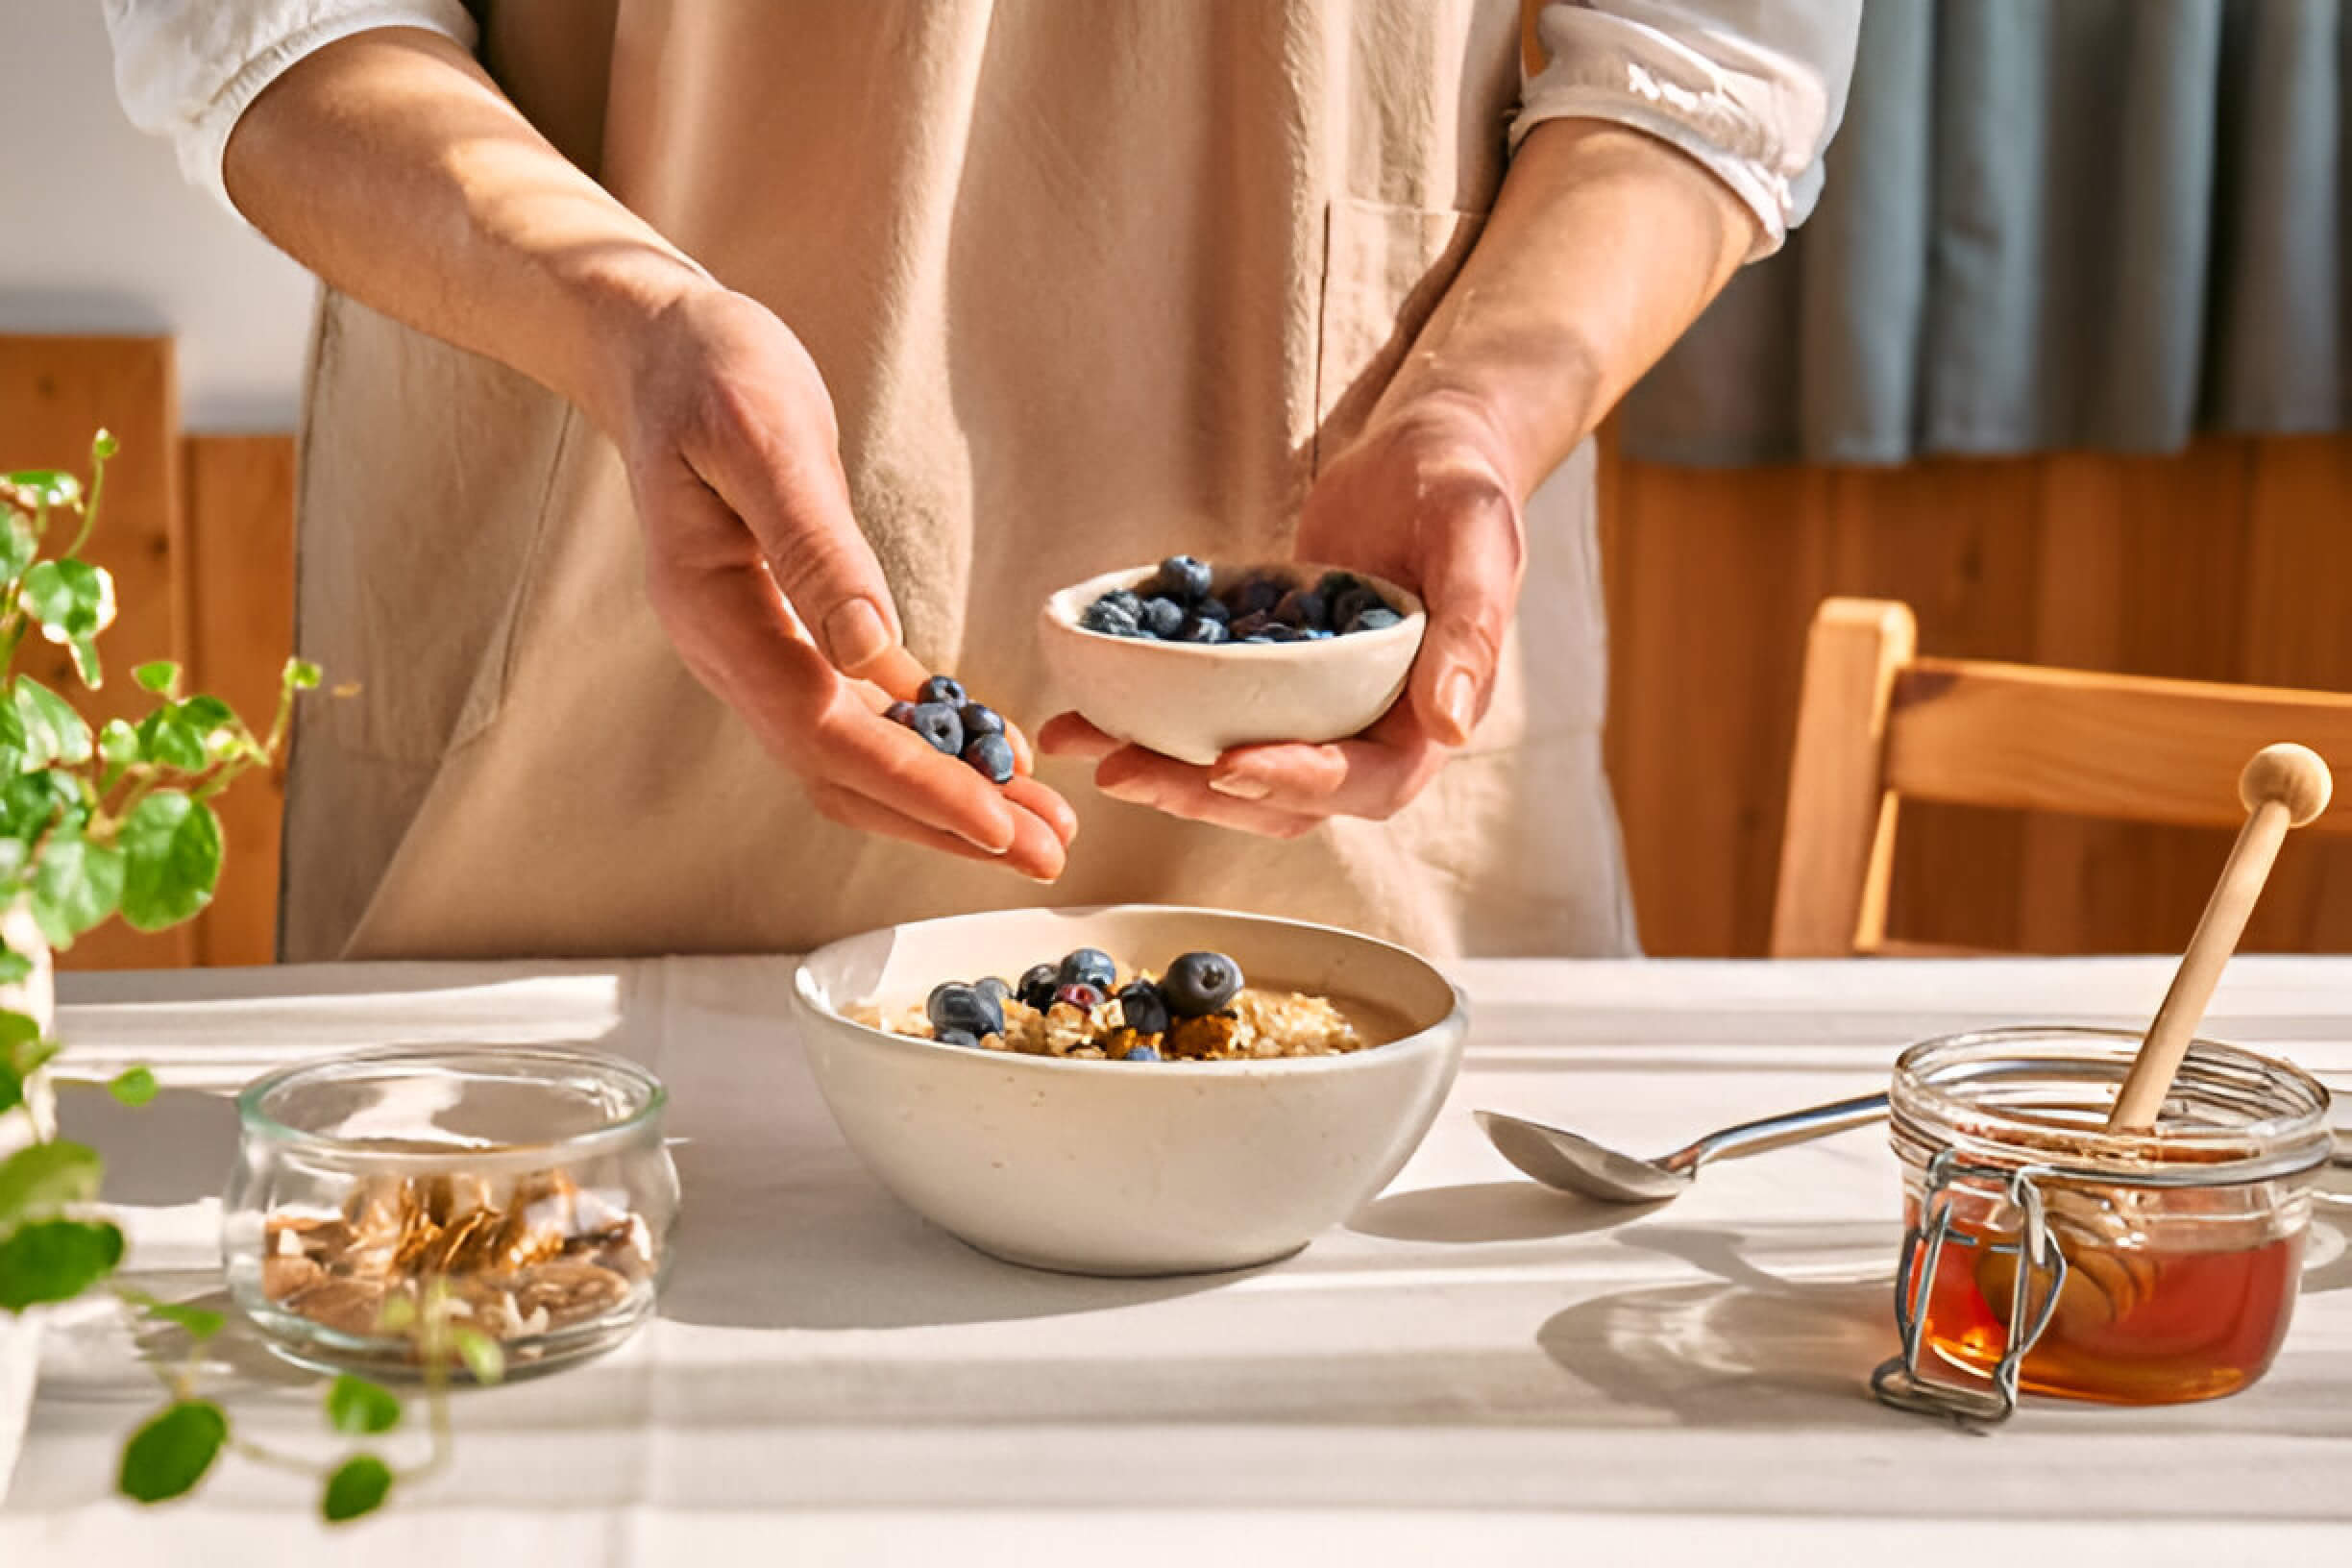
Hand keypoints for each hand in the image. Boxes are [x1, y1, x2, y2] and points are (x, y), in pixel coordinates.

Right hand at [606, 285, 1076, 875]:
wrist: (662, 348)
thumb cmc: (710, 371)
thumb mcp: (762, 434)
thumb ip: (812, 545)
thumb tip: (867, 650)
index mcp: (714, 614)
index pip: (821, 731)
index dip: (912, 785)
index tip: (995, 822)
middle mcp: (731, 653)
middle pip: (842, 772)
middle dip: (945, 820)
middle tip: (1048, 853)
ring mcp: (761, 650)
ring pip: (856, 758)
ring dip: (945, 798)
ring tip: (1039, 826)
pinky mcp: (795, 632)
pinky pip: (865, 713)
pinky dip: (931, 743)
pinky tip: (996, 758)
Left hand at [1039, 397, 1523, 833]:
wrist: (1421, 448)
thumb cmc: (1461, 486)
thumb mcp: (1476, 542)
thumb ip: (1470, 631)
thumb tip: (1450, 725)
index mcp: (1425, 719)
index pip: (1364, 782)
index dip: (1297, 784)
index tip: (1228, 766)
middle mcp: (1367, 730)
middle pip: (1284, 797)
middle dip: (1201, 792)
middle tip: (1123, 769)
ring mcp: (1313, 708)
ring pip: (1236, 766)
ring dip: (1163, 767)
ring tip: (1085, 742)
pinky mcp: (1267, 676)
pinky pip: (1209, 710)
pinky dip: (1151, 714)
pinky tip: (1088, 704)